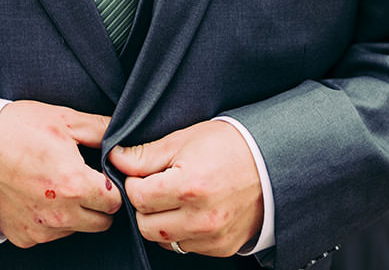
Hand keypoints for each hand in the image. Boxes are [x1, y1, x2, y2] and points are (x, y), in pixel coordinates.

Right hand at [0, 101, 120, 247]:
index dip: (112, 187)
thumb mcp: (62, 119)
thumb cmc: (14, 130)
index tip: (101, 176)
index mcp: (75, 185)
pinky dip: (49, 220)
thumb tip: (122, 135)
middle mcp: (60, 214)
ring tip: (54, 184)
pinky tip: (37, 195)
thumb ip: (100, 128)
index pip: (116, 203)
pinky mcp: (23, 236)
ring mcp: (41, 229)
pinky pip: (49, 234)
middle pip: (101, 223)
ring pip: (76, 229)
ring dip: (74, 213)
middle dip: (97, 204)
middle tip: (82, 180)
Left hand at [109, 120, 263, 257]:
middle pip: (145, 225)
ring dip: (160, 222)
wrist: (273, 163)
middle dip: (144, 206)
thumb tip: (115, 158)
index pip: (137, 197)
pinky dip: (181, 233)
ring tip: (174, 200)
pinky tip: (191, 212)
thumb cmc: (229, 146)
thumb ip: (146, 154)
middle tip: (156, 188)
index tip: (145, 174)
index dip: (135, 183)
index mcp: (189, 186)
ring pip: (164, 240)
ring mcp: (213, 236)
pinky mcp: (222, 247)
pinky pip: (186, 247)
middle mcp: (201, 218)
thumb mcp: (185, 139)